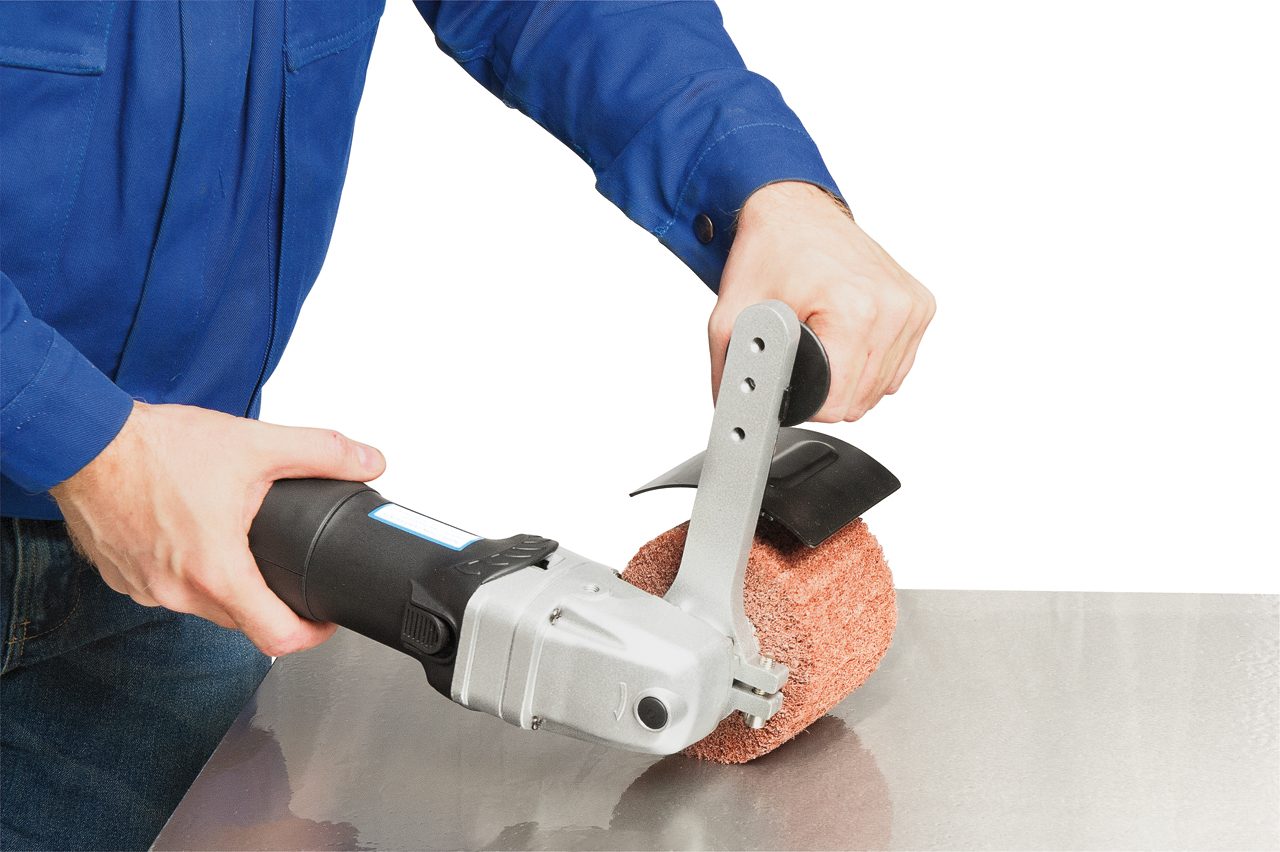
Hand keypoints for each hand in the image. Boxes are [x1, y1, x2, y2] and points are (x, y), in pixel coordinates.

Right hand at [49, 401, 385, 655]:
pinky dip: (189, 572)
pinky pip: (169, 589)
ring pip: (204, 606)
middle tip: (291, 576)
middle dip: (272, 603)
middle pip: (242, 622)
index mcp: (216, 573)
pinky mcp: (122, 577)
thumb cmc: (156, 449)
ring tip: (245, 550)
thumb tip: (368, 461)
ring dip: (229, 585)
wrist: (84, 440)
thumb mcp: (256, 445)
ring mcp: (145, 590)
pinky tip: (196, 538)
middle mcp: (177, 592)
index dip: (311, 634)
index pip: (276, 638)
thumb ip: (322, 453)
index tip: (325, 619)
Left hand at [709, 181, 935, 421]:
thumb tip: (736, 411)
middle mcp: (890, 307)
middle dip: (826, 389)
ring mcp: (910, 306)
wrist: (793, 209)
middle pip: (861, 400)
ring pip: (882, 387)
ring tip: (825, 337)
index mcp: (853, 310)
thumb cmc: (770, 250)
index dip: (806, 403)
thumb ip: (732, 371)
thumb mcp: (731, 315)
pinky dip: (871, 360)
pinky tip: (847, 333)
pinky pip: (897, 364)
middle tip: (803, 351)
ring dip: (851, 376)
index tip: (792, 380)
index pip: (837, 403)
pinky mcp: (920, 305)